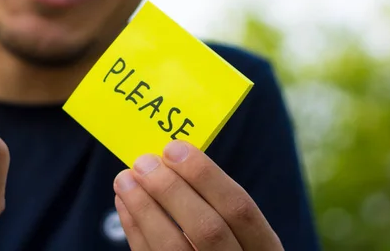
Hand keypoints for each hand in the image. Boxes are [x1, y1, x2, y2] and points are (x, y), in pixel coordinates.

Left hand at [113, 141, 282, 250]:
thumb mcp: (239, 231)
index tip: (173, 148)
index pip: (239, 209)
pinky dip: (134, 228)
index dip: (206, 176)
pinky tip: (125, 202)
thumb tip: (172, 158)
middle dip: (171, 190)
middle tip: (143, 162)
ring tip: (125, 178)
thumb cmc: (227, 245)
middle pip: (207, 228)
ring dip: (144, 207)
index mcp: (264, 249)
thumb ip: (216, 201)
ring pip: (173, 247)